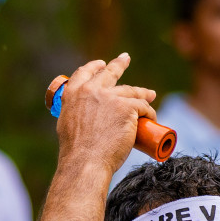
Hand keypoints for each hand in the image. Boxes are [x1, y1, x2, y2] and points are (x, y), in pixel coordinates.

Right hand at [55, 53, 156, 176]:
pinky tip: (152, 118)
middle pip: (110, 73)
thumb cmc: (76, 152)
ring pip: (131, 91)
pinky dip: (149, 112)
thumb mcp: (67, 125)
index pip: (85, 73)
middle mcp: (91, 90)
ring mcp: (111, 97)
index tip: (102, 64)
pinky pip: (143, 106)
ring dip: (142, 93)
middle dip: (119, 64)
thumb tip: (84, 120)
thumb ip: (75, 115)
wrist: (86, 162)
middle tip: (125, 58)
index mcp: (73, 93)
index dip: (94, 67)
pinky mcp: (127, 108)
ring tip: (150, 95)